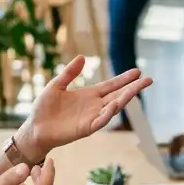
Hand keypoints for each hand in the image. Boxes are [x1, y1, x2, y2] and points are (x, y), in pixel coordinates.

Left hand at [16, 56, 151, 158]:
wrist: (35, 128)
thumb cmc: (44, 108)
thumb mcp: (56, 85)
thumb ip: (69, 73)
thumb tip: (82, 57)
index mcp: (89, 95)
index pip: (111, 85)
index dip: (124, 79)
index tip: (137, 71)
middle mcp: (94, 105)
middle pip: (118, 95)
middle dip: (133, 88)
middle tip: (148, 79)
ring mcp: (92, 117)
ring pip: (113, 107)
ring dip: (125, 99)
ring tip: (136, 89)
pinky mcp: (86, 128)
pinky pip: (100, 121)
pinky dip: (108, 114)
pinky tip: (116, 105)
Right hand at [169, 130, 183, 154]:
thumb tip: (183, 150)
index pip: (178, 140)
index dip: (174, 147)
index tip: (172, 154)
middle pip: (176, 138)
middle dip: (172, 146)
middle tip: (170, 154)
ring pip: (178, 140)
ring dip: (174, 146)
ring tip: (172, 154)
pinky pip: (181, 141)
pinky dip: (177, 146)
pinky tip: (177, 152)